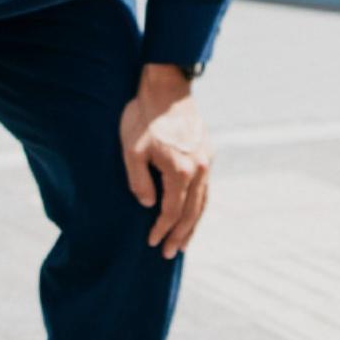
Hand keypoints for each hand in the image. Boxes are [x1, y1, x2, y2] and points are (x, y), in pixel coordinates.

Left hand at [119, 64, 211, 259]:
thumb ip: (140, 181)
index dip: (161, 229)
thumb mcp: (132, 150)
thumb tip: (148, 205)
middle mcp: (199, 168)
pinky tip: (193, 211)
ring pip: (203, 201)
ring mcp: (206, 160)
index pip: (171, 211)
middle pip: (192, 212)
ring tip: (185, 242)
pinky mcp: (207, 151)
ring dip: (193, 223)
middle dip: (180, 235)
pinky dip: (200, 204)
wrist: (166, 86)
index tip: (151, 242)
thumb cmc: (144, 117)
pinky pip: (206, 186)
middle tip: (170, 254)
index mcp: (180, 170)